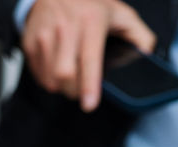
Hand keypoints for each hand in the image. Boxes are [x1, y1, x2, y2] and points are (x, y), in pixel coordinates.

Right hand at [22, 0, 155, 110]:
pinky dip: (48, 79)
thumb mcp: (120, 13)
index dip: (89, 85)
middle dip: (74, 91)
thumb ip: (139, 35)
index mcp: (91, 20)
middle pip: (65, 75)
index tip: (89, 105)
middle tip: (81, 89)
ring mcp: (44, 35)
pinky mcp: (30, 42)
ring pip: (50, 79)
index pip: (89, 58)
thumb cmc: (90, 4)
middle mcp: (66, 27)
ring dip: (61, 87)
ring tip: (70, 75)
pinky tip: (57, 66)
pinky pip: (38, 75)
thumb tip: (147, 56)